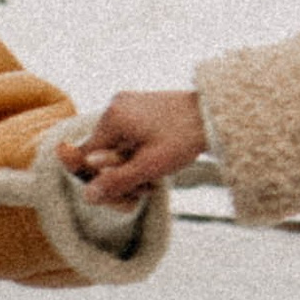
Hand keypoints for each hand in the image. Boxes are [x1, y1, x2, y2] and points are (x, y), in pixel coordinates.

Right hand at [70, 90, 206, 205]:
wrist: (214, 115)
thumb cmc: (184, 138)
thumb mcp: (149, 166)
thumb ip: (116, 181)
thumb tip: (87, 196)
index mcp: (112, 118)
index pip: (86, 155)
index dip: (98, 178)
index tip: (121, 190)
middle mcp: (115, 106)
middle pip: (101, 152)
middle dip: (119, 174)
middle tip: (144, 188)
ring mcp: (127, 104)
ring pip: (115, 146)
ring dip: (130, 166)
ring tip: (154, 176)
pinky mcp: (139, 106)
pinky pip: (127, 135)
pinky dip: (137, 152)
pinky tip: (156, 160)